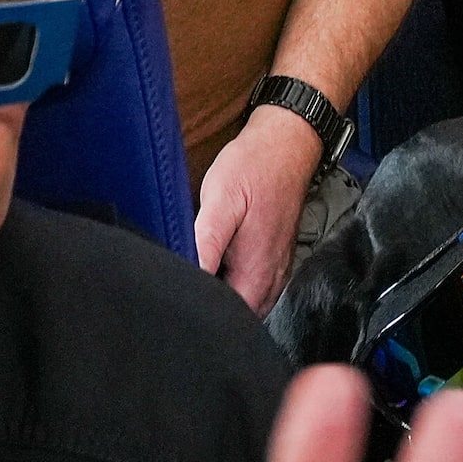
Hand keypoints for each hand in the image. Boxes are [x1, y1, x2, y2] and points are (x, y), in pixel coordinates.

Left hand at [195, 103, 321, 311]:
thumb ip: (205, 244)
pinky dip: (233, 282)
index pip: (225, 319)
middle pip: (236, 315)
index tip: (176, 296)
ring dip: (221, 294)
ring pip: (245, 302)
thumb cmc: (255, 167)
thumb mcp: (221, 200)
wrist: (286, 143)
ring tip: (199, 270)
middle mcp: (272, 279)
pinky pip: (253, 286)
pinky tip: (218, 261)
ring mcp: (276, 270)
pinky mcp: (275, 258)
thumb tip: (187, 275)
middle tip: (182, 284)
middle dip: (210, 307)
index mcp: (257, 273)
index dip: (198, 313)